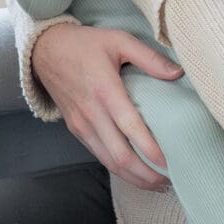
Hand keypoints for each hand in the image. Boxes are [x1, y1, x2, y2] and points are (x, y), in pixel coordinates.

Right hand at [30, 19, 181, 191]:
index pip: (130, 128)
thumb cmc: (84, 44)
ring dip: (134, 177)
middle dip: (147, 174)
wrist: (45, 51)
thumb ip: (149, 57)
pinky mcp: (77, 131)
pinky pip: (100, 156)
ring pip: (109, 162)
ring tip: (158, 183)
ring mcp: (82, 125)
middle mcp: (92, 113)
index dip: (151, 150)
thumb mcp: (118, 40)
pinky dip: (120, 170)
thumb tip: (178, 73)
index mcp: (105, 90)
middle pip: (121, 156)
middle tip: (171, 180)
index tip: (171, 162)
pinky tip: (137, 173)